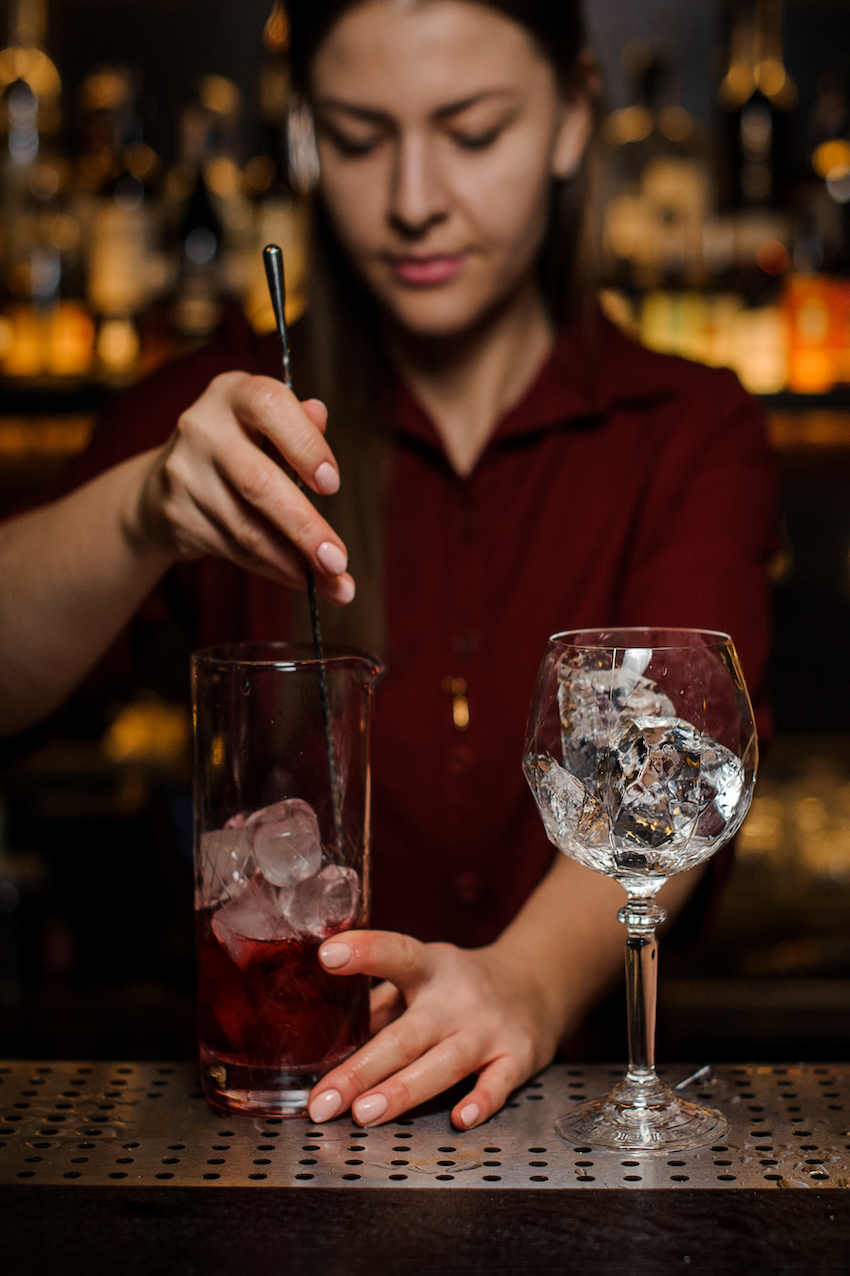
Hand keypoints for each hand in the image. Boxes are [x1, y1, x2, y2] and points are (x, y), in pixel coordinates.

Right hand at [134, 372, 354, 604]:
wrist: (165, 484)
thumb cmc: (238, 448)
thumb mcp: (266, 425)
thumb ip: (298, 424)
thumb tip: (320, 415)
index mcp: (232, 394)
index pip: (270, 407)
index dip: (305, 445)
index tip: (333, 485)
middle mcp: (202, 428)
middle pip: (258, 483)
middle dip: (304, 527)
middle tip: (338, 560)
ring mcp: (185, 475)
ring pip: (247, 528)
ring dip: (294, 562)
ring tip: (334, 583)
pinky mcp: (178, 516)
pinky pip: (235, 550)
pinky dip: (274, 569)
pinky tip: (302, 579)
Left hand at [306, 930, 562, 1129]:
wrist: (540, 982)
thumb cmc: (462, 985)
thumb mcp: (424, 974)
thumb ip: (381, 1003)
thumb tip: (326, 1036)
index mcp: (431, 968)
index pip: (397, 954)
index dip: (364, 952)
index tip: (327, 956)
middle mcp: (459, 997)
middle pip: (407, 1034)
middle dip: (362, 1069)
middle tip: (323, 1100)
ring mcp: (490, 1028)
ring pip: (445, 1063)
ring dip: (403, 1090)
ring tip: (364, 1114)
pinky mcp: (519, 1056)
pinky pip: (499, 1083)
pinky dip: (482, 1102)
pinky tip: (460, 1118)